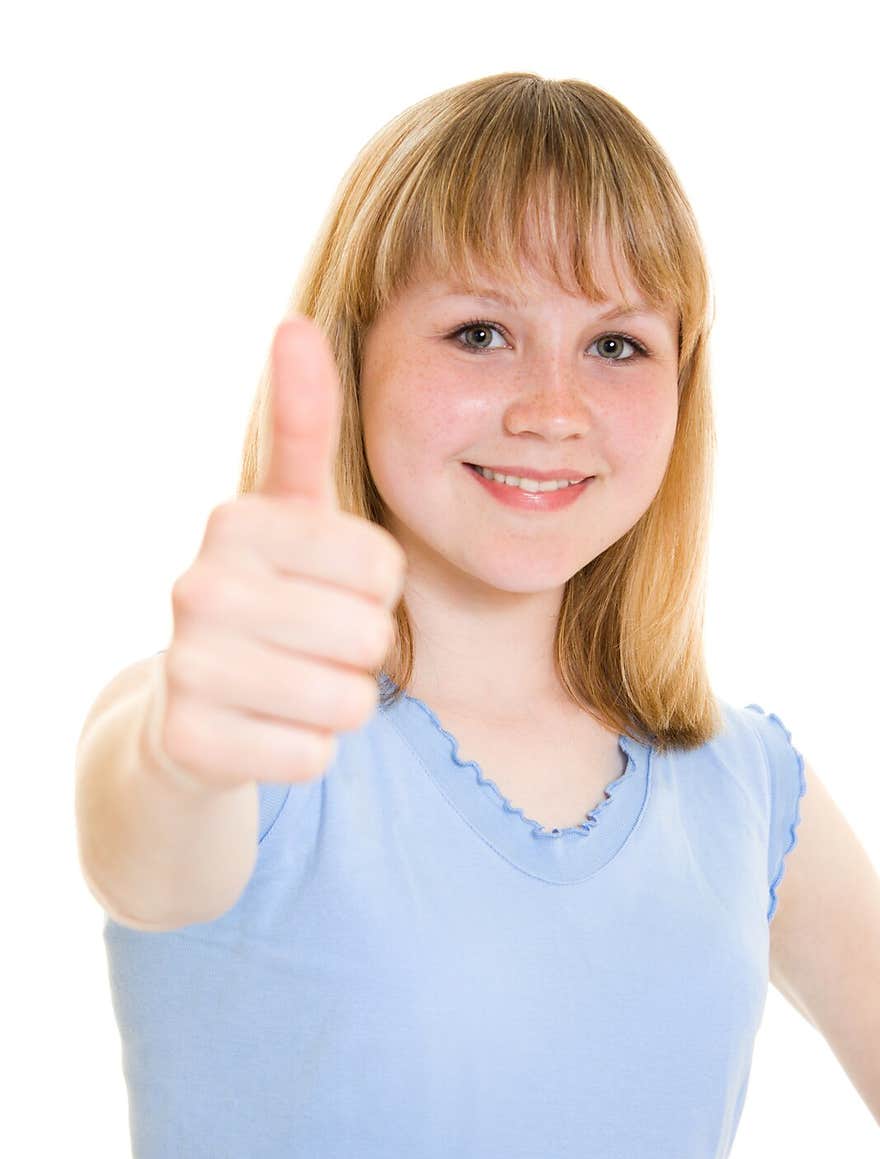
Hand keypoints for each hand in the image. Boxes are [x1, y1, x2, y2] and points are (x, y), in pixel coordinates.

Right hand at [144, 314, 406, 791]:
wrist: (189, 706)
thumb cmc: (264, 599)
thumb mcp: (286, 514)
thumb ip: (304, 425)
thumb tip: (295, 322)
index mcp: (235, 522)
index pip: (383, 567)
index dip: (376, 592)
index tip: (330, 590)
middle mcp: (198, 587)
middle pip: (370, 636)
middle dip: (360, 651)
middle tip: (311, 646)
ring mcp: (187, 667)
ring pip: (346, 701)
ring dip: (339, 704)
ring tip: (294, 687)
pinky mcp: (189, 742)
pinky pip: (312, 757)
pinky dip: (307, 752)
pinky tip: (268, 729)